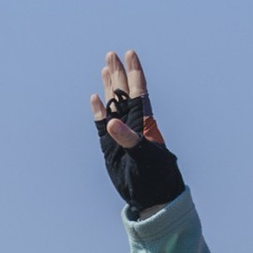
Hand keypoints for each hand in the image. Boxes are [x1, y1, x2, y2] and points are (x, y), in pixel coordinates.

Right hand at [89, 48, 184, 216]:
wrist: (153, 198)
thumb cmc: (156, 177)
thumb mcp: (145, 157)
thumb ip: (128, 139)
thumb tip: (110, 123)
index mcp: (145, 123)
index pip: (139, 91)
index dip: (135, 73)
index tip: (131, 54)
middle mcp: (132, 125)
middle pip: (124, 93)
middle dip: (119, 74)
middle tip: (112, 54)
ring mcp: (120, 135)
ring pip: (113, 105)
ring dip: (109, 88)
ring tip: (106, 69)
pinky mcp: (109, 148)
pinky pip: (101, 125)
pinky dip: (98, 112)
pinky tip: (95, 98)